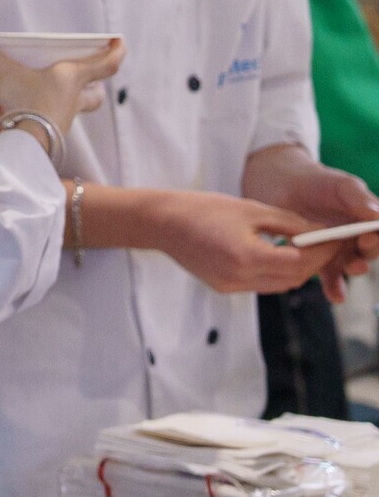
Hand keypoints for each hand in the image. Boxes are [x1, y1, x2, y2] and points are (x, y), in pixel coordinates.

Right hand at [0, 36, 123, 140]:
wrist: (28, 143)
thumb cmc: (31, 103)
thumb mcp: (9, 74)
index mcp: (73, 78)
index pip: (107, 64)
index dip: (115, 51)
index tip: (118, 41)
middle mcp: (71, 99)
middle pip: (93, 95)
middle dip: (90, 88)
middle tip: (82, 80)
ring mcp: (59, 118)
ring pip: (60, 107)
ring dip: (36, 98)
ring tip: (1, 91)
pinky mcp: (44, 132)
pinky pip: (27, 118)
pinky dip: (5, 114)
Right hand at [144, 188, 328, 294]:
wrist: (162, 223)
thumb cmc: (203, 209)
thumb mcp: (251, 209)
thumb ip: (288, 223)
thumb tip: (318, 234)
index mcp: (246, 255)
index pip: (299, 261)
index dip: (321, 252)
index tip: (333, 240)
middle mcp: (239, 277)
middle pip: (293, 278)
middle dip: (314, 262)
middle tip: (325, 245)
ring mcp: (230, 285)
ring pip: (280, 285)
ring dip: (297, 270)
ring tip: (304, 249)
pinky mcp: (224, 287)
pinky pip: (261, 285)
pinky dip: (276, 272)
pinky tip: (278, 255)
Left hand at [241, 145, 378, 301]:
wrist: (284, 186)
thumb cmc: (318, 182)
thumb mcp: (342, 186)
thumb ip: (360, 199)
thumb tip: (377, 216)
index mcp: (369, 220)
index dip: (376, 240)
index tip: (367, 238)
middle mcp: (358, 238)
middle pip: (368, 254)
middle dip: (363, 260)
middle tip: (356, 262)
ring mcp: (339, 250)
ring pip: (349, 267)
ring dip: (350, 274)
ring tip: (346, 272)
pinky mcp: (319, 259)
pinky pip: (330, 277)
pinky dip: (334, 288)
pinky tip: (335, 296)